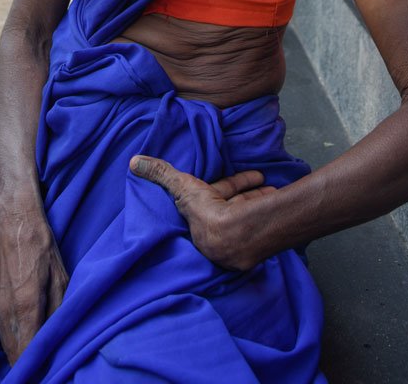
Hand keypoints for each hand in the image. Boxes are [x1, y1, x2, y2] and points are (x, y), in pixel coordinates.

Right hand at [0, 201, 67, 363]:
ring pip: (5, 341)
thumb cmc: (41, 246)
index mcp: (26, 307)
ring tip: (35, 351)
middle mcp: (5, 311)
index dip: (34, 365)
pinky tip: (25, 332)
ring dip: (18, 350)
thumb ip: (58, 312)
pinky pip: (1, 328)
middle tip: (42, 363)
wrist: (13, 221)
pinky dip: (11, 336)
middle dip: (26, 361)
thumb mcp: (60, 278)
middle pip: (12, 352)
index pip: (24, 353)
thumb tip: (57, 338)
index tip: (46, 368)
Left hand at [130, 155, 276, 270]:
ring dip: (258, 198)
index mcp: (202, 224)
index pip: (213, 199)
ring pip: (249, 213)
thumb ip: (160, 174)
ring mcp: (240, 242)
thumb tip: (133, 161)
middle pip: (234, 206)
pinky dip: (266, 206)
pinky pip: (260, 220)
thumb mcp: (181, 187)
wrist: (237, 235)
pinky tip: (275, 197)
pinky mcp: (256, 245)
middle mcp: (220, 237)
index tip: (234, 176)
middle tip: (261, 179)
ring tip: (271, 188)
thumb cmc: (206, 212)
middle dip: (246, 192)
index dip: (226, 186)